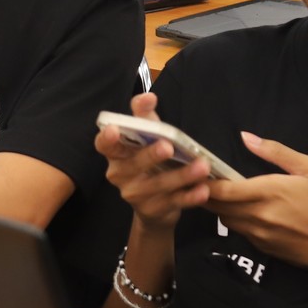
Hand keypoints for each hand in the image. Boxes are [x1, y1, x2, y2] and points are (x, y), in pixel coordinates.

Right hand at [93, 92, 210, 232]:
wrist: (157, 206)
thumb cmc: (149, 162)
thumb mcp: (146, 137)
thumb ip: (145, 116)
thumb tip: (149, 97)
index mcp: (115, 154)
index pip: (103, 145)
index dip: (106, 138)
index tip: (114, 130)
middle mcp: (120, 175)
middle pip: (133, 165)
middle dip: (150, 155)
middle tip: (168, 146)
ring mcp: (136, 195)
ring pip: (158, 185)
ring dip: (181, 175)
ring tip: (202, 166)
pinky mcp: (154, 210)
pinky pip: (174, 202)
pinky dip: (190, 197)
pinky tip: (203, 190)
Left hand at [203, 133, 307, 286]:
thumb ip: (275, 151)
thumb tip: (245, 137)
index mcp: (269, 192)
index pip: (222, 191)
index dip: (204, 182)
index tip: (196, 171)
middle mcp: (259, 216)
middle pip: (217, 207)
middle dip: (205, 194)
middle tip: (200, 180)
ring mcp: (260, 235)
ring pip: (226, 220)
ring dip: (219, 208)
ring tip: (220, 193)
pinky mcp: (264, 249)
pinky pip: (240, 232)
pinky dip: (235, 220)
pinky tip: (243, 209)